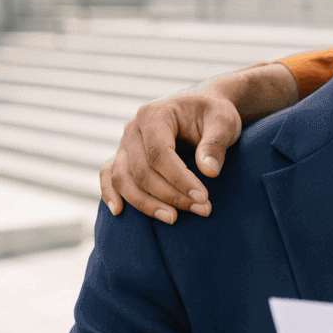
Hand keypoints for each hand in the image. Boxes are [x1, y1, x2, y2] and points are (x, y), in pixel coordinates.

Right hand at [99, 90, 242, 222]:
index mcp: (154, 114)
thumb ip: (215, 143)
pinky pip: (109, 177)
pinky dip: (110, 194)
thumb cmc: (213, 115)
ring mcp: (124, 145)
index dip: (180, 179)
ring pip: (124, 180)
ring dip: (147, 204)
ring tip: (173, 219)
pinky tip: (120, 212)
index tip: (203, 197)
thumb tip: (209, 172)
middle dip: (170, 195)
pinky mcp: (123, 159)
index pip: (159, 153)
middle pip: (142, 170)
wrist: (201, 112)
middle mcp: (133, 129)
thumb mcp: (223, 121)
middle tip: (202, 210)